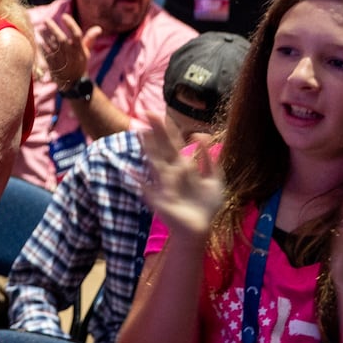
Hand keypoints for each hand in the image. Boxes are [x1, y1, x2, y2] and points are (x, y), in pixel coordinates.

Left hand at [37, 12, 101, 90]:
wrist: (74, 83)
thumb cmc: (79, 64)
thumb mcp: (86, 52)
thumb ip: (90, 39)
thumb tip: (98, 28)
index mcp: (80, 50)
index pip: (77, 35)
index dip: (71, 24)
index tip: (64, 16)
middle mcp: (71, 55)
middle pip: (62, 39)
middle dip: (53, 28)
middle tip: (46, 20)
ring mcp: (61, 60)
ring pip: (52, 46)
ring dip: (45, 36)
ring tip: (40, 28)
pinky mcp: (53, 65)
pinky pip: (46, 54)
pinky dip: (42, 46)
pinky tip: (38, 40)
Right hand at [140, 124, 222, 242]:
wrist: (201, 228)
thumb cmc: (205, 205)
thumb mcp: (215, 180)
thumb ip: (210, 160)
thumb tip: (200, 136)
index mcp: (183, 166)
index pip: (174, 144)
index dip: (168, 130)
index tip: (160, 115)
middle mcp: (171, 172)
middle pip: (163, 148)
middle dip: (157, 132)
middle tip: (148, 113)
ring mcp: (163, 184)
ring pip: (155, 162)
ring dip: (148, 148)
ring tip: (141, 133)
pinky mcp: (159, 199)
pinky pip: (147, 188)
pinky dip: (137, 180)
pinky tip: (127, 170)